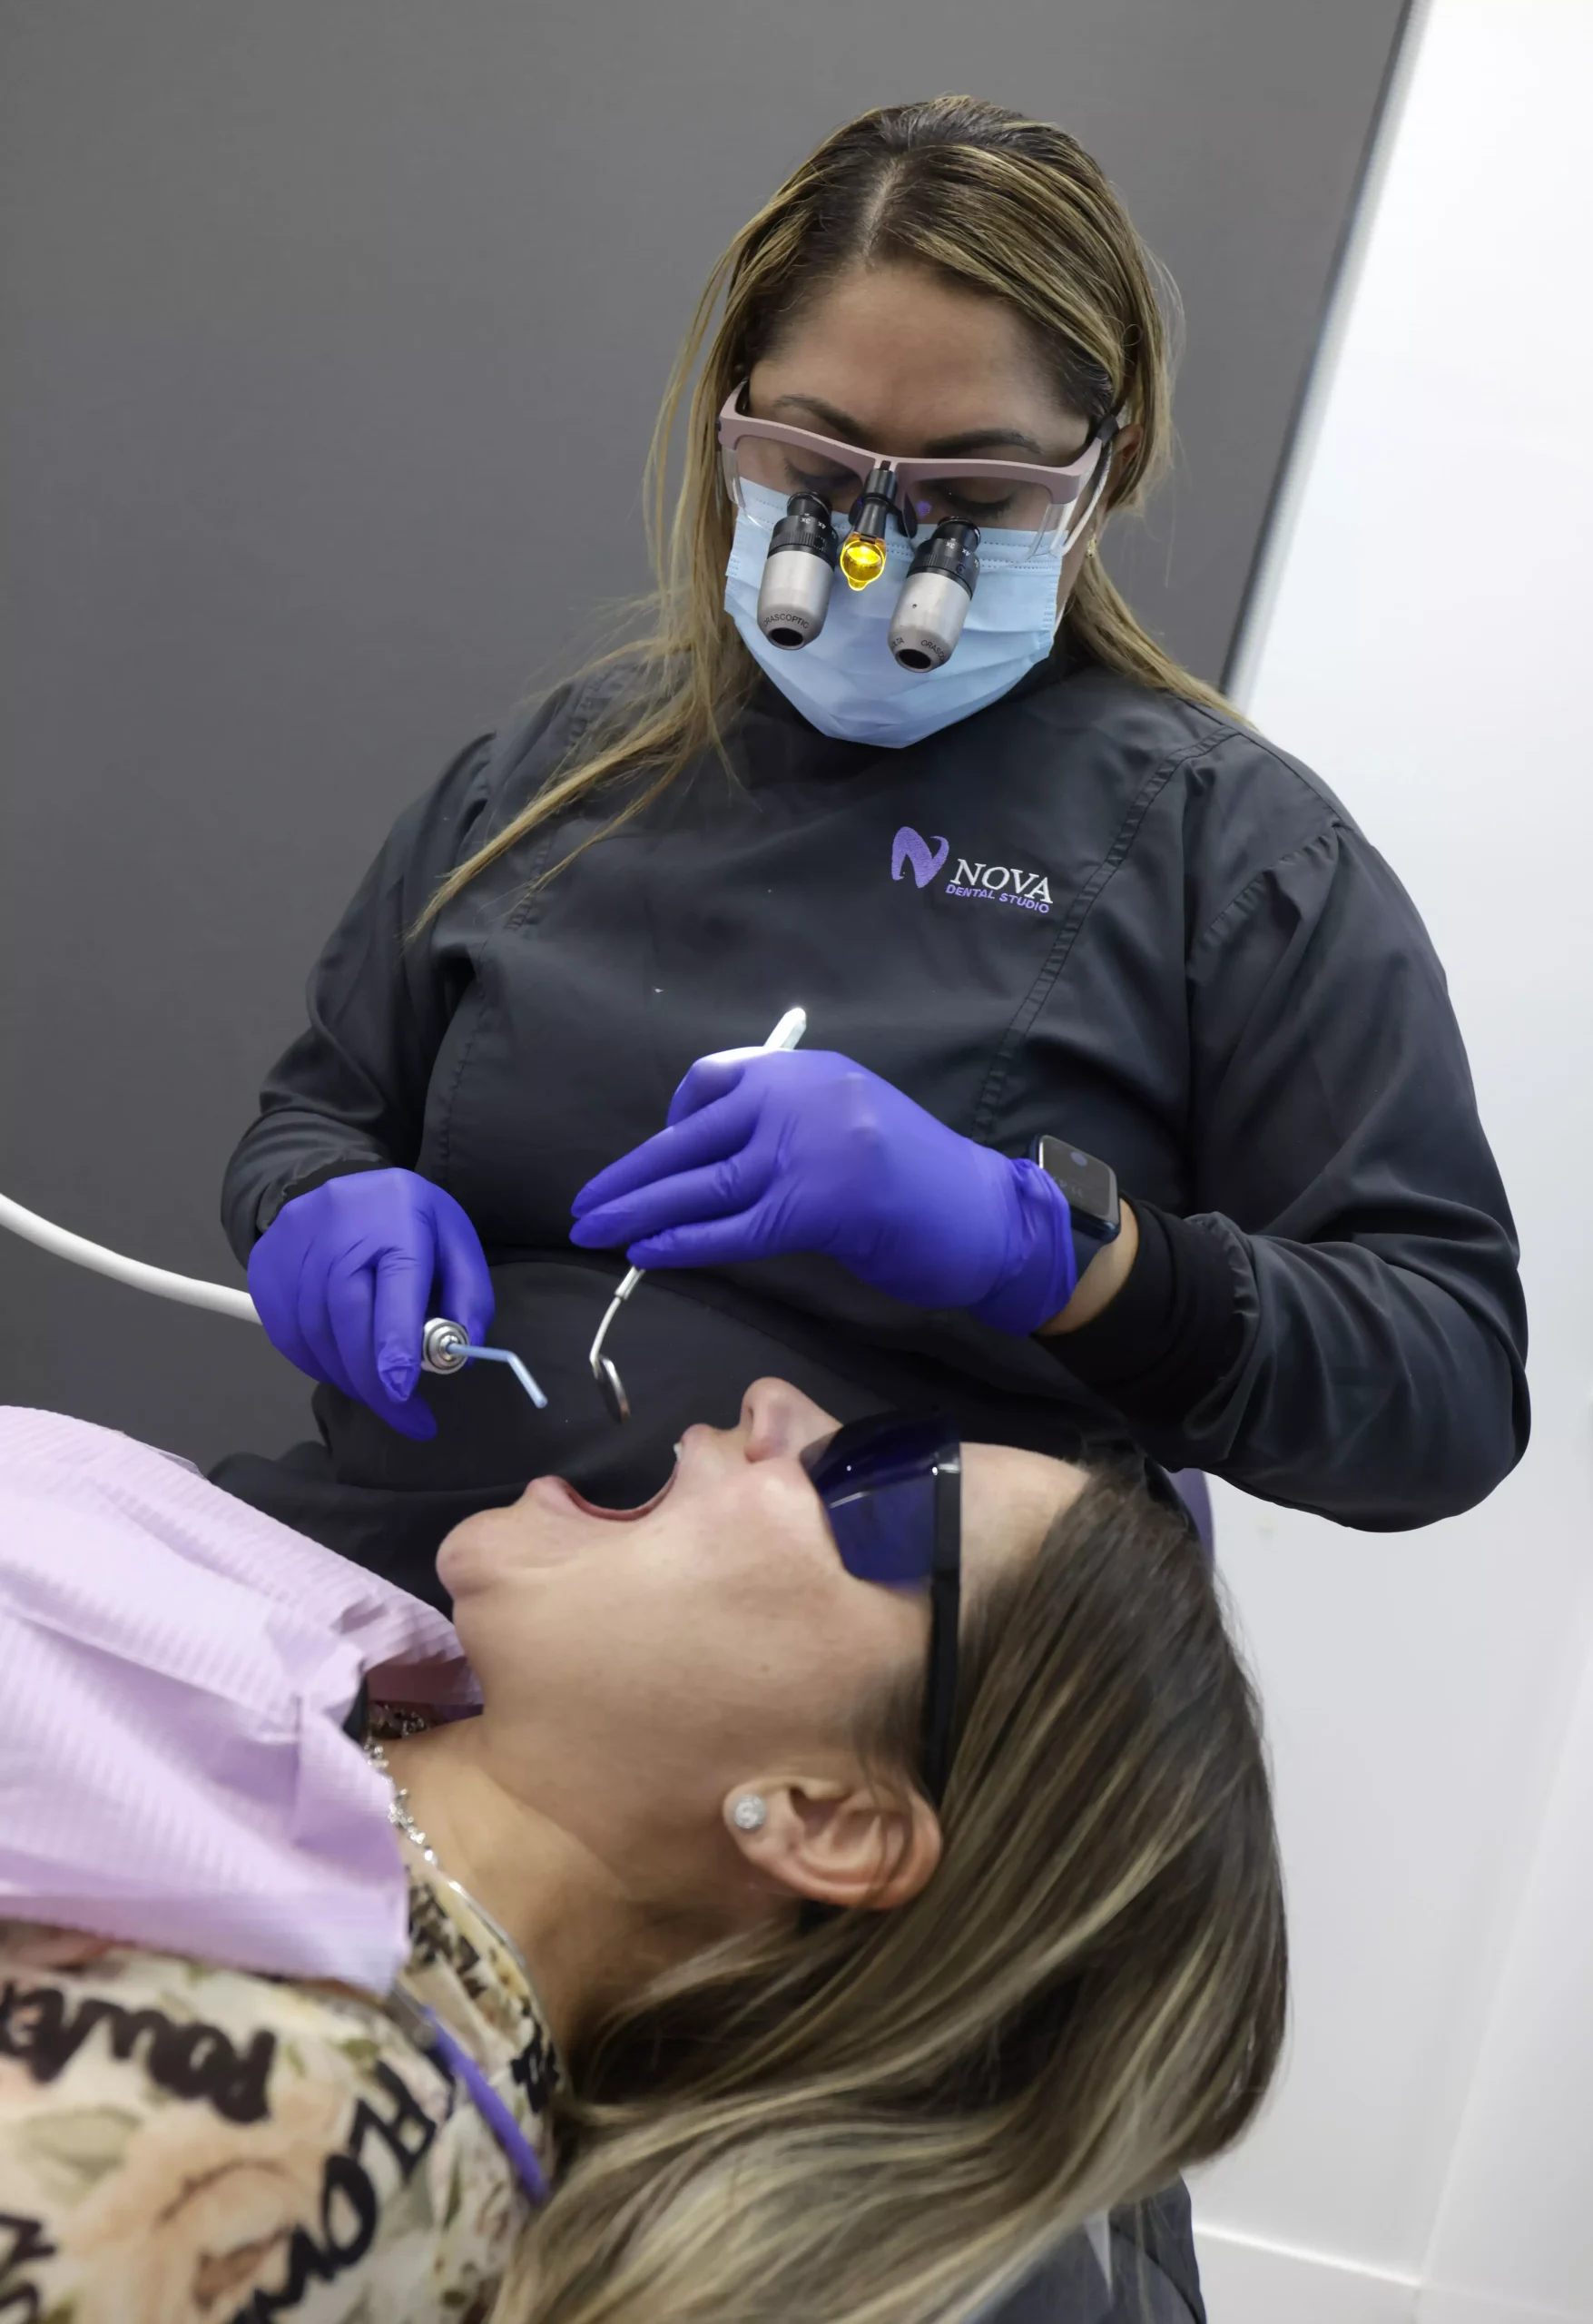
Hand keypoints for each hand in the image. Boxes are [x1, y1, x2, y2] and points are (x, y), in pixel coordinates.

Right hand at [248, 1169, 493, 1437]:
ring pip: (312, 1330)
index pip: (395, 1282)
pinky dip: (315, 1362)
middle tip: (402, 1415)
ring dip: (345, 1375)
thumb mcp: (456, 1244)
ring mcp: (295, 1244)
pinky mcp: (267, 1265)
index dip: (394, 1343)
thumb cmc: (410, 1222)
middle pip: (346, 1314)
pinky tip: (341, 1366)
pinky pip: (285, 1332)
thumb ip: (469, 1297)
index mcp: (398, 1217)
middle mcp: (340, 1226)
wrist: (343, 1183)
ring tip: (375, 1390)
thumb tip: (459, 1355)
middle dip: (372, 1378)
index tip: (403, 1394)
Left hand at [569, 1050, 1076, 1335]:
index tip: (657, 1163)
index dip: (670, 1126)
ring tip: (593, 1231)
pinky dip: (681, 1240)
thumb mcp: (847, 1123)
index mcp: (805, 1071)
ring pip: (700, 1182)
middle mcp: (800, 1097)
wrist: (989, 1215)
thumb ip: (785, 1127)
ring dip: (637, 1209)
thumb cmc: (920, 1182)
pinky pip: (730, 1226)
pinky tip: (647, 1251)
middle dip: (629, 1175)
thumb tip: (707, 1161)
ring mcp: (808, 1148)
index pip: (710, 1081)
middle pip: (690, 1135)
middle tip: (583, 1205)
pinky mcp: (816, 1205)